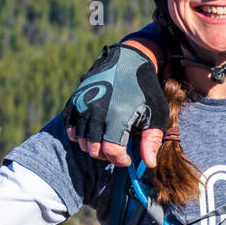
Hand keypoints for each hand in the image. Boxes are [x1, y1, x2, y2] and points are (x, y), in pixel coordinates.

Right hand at [63, 42, 167, 167]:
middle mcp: (96, 111)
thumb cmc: (145, 89)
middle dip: (107, 155)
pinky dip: (78, 136)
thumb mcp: (156, 113)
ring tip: (107, 141)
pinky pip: (69, 127)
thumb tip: (149, 164)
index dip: (120, 160)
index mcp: (117, 115)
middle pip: (94, 149)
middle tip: (117, 151)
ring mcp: (83, 105)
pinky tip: (91, 134)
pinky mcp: (74, 100)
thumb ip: (152, 140)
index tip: (127, 160)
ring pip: (81, 140)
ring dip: (94, 147)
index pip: (112, 151)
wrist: (128, 60)